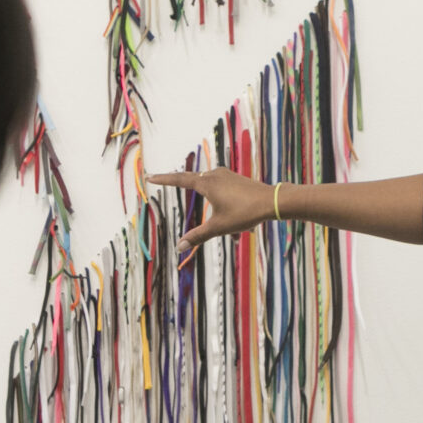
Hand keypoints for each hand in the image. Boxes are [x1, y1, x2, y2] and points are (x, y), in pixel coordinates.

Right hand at [150, 166, 277, 260]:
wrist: (272, 202)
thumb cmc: (244, 213)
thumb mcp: (219, 227)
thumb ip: (197, 236)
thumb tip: (179, 247)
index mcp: (206, 183)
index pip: (179, 180)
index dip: (163, 179)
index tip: (149, 176)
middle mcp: (215, 175)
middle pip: (194, 183)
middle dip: (188, 192)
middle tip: (168, 184)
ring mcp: (227, 176)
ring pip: (214, 195)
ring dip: (220, 215)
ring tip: (236, 234)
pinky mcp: (237, 180)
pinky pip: (226, 195)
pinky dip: (229, 212)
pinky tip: (244, 231)